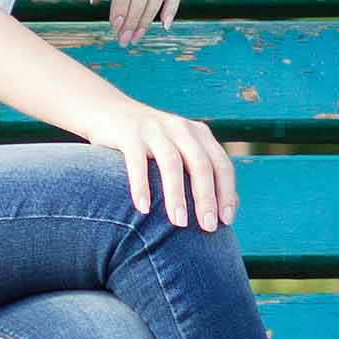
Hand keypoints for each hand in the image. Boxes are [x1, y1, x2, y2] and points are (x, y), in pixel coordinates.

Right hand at [81, 101, 237, 231]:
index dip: (227, 192)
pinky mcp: (129, 133)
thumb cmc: (150, 144)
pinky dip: (141, 186)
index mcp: (198, 134)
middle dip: (206, 198)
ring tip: (179, 223)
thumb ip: (202, 171)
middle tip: (208, 227)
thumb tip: (230, 208)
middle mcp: (180, 128)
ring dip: (177, 195)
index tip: (226, 220)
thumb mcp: (180, 150)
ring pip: (172, 163)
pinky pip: (137, 162)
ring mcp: (154, 129)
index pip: (221, 164)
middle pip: (200, 164)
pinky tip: (143, 209)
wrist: (107, 111)